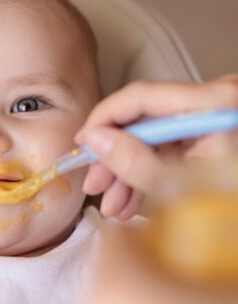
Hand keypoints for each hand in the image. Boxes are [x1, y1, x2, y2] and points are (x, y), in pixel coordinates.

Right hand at [75, 75, 237, 219]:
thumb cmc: (232, 206)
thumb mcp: (179, 187)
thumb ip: (133, 162)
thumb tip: (95, 140)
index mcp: (214, 105)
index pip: (141, 97)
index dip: (103, 119)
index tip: (82, 143)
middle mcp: (212, 104)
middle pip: (144, 122)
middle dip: (114, 157)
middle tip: (94, 184)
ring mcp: (210, 121)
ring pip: (152, 141)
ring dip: (127, 174)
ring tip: (113, 207)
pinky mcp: (208, 138)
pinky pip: (167, 151)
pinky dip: (148, 175)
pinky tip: (131, 203)